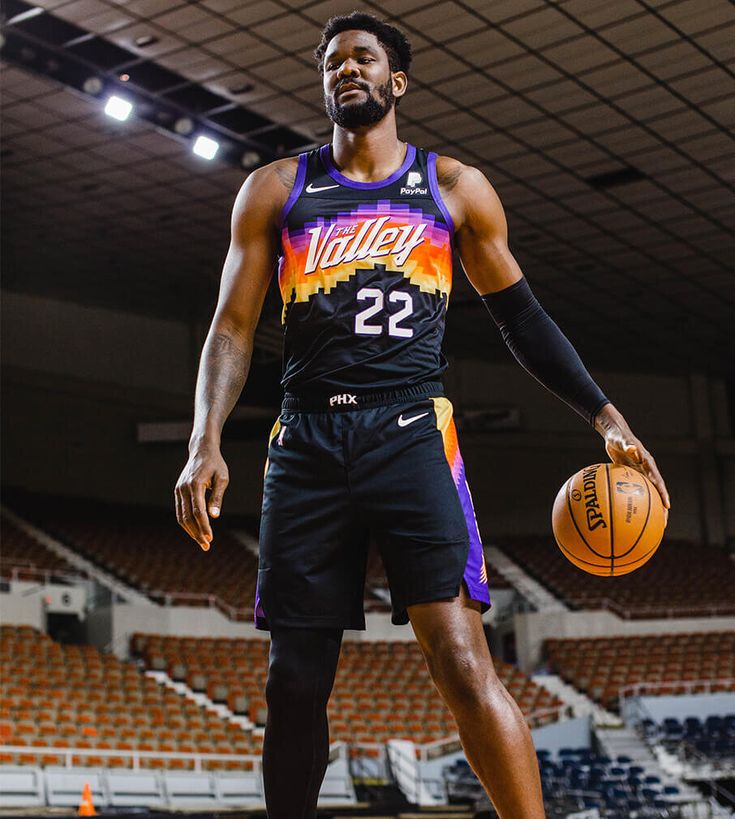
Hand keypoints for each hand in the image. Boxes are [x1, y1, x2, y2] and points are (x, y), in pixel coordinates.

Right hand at [175, 444, 228, 550]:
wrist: (202, 451)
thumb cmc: (216, 465)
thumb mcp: (222, 479)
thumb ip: (217, 498)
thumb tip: (214, 517)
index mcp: (195, 485)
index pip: (198, 511)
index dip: (204, 527)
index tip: (210, 539)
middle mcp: (183, 489)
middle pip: (187, 517)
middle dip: (197, 533)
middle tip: (206, 545)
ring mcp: (178, 490)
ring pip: (181, 516)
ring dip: (190, 531)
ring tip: (201, 542)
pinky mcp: (177, 492)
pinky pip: (180, 511)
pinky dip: (187, 523)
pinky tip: (196, 531)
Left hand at [595, 404, 670, 520]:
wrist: (615, 434)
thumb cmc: (618, 436)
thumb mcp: (622, 440)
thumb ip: (628, 445)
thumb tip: (634, 449)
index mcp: (648, 463)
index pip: (658, 481)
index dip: (663, 494)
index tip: (667, 506)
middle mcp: (647, 470)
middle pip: (657, 491)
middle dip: (662, 508)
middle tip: (663, 524)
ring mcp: (641, 473)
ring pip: (649, 494)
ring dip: (652, 508)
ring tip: (652, 525)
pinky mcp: (633, 475)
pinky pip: (637, 490)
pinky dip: (636, 500)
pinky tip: (629, 513)